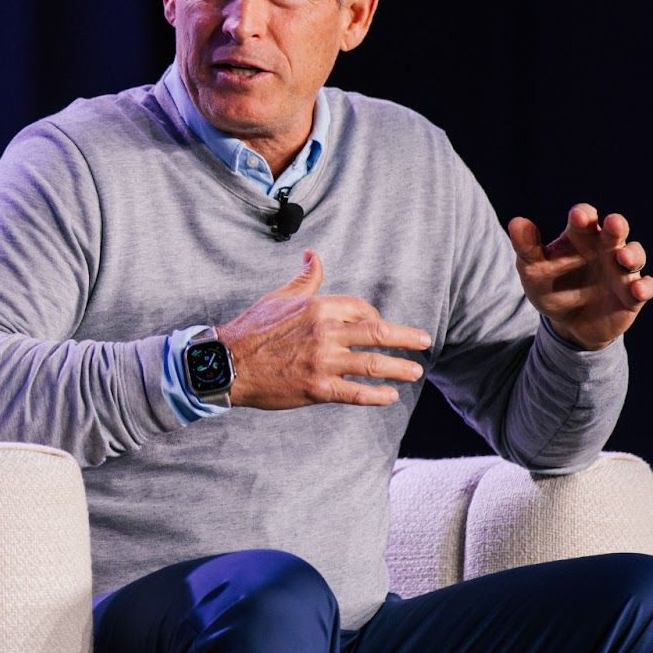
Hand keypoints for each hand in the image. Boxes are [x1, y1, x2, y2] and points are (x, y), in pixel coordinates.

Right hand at [216, 250, 430, 408]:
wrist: (228, 363)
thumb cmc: (252, 329)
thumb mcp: (280, 296)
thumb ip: (305, 278)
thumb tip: (314, 256)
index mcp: (318, 306)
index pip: (361, 309)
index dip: (376, 318)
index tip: (382, 329)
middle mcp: (324, 332)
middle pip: (376, 333)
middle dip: (405, 338)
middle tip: (423, 342)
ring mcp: (322, 361)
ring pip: (371, 364)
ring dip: (398, 368)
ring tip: (414, 372)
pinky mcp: (317, 388)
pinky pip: (355, 392)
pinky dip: (376, 395)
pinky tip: (389, 396)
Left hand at [508, 203, 652, 350]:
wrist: (567, 324)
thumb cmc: (551, 287)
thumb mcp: (533, 270)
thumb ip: (526, 247)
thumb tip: (516, 222)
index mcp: (580, 237)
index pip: (585, 218)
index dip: (583, 215)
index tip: (578, 216)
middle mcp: (605, 249)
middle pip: (616, 231)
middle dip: (616, 226)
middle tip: (613, 223)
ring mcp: (621, 271)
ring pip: (635, 255)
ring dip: (633, 255)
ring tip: (622, 258)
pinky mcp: (632, 295)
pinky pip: (645, 287)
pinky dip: (645, 287)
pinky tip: (637, 290)